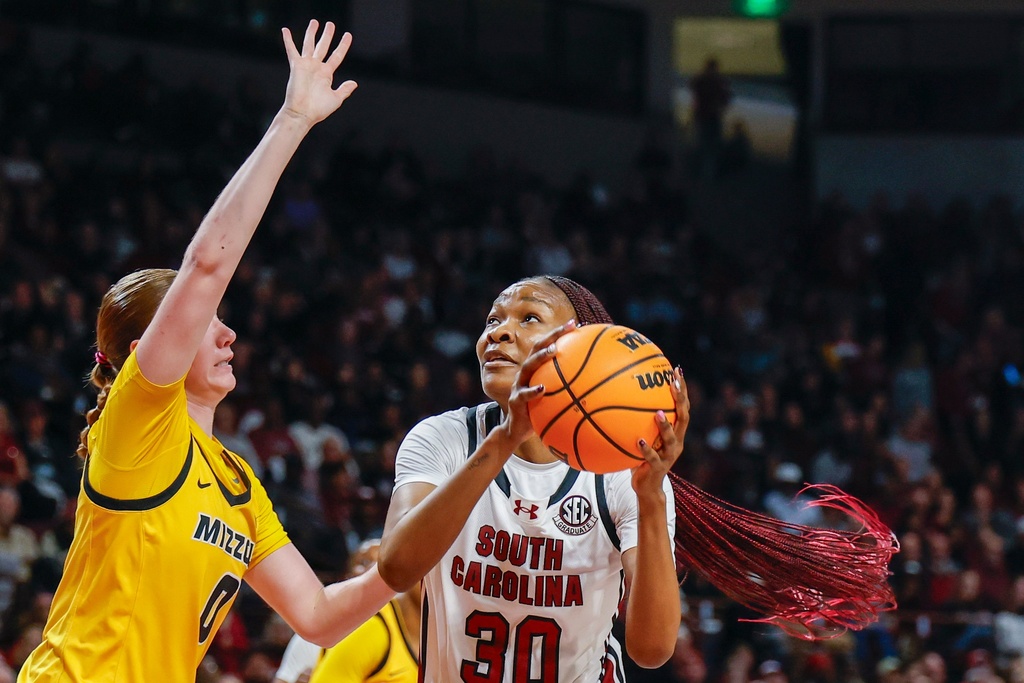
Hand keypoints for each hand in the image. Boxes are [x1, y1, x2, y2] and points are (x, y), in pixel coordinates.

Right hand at [280, 20, 357, 127]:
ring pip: (309, 44)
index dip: (343, 45)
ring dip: (312, 33)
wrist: (303, 113)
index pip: (337, 56)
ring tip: (315, 22)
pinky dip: (288, 40)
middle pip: (323, 46)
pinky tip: (285, 30)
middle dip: (327, 35)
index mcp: (326, 74)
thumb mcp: (336, 99)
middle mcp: (316, 67)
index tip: (348, 35)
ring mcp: (306, 65)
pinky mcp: (296, 66)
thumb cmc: (318, 109)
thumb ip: (344, 90)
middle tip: (330, 24)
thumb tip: (354, 83)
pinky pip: (291, 50)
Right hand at [497, 320, 576, 448]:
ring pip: (527, 367)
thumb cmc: (540, 413)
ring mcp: (519, 386)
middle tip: (567, 328)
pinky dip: (533, 391)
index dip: (559, 334)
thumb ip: (568, 390)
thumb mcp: (554, 399)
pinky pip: (523, 395)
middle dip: (552, 336)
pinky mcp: (515, 401)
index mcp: (536, 371)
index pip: (546, 346)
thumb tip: (596, 387)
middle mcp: (526, 374)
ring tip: (553, 351)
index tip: (576, 324)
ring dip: (540, 357)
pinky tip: (543, 389)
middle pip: (536, 348)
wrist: (517, 431)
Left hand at [632, 368, 689, 495]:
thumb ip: (637, 419)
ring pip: (672, 439)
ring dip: (665, 426)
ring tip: (658, 413)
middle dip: (680, 399)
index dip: (682, 389)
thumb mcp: (642, 434)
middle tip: (673, 383)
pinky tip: (639, 440)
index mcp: (676, 432)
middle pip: (683, 418)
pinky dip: (646, 449)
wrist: (647, 486)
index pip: (682, 406)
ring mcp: (669, 455)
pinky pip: (653, 457)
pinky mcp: (658, 468)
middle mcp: (676, 442)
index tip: (676, 370)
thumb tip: (619, 394)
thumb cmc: (641, 456)